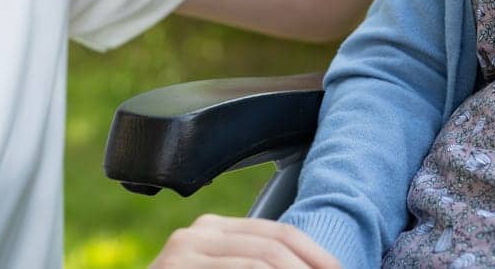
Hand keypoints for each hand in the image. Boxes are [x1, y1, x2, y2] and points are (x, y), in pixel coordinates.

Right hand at [151, 214, 340, 267]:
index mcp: (215, 230)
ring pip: (262, 259)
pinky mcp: (177, 267)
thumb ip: (254, 266)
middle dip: (312, 266)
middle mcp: (199, 232)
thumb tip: (315, 268)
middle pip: (275, 243)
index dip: (317, 255)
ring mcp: (184, 250)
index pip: (281, 232)